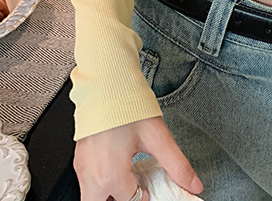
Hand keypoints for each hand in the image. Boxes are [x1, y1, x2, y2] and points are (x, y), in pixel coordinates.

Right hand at [74, 115, 203, 200]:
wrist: (105, 82)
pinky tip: (116, 165)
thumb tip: (193, 184)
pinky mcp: (79, 157)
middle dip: (119, 200)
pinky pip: (86, 182)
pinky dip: (99, 183)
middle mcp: (92, 176)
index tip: (151, 186)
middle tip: (135, 188)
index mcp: (111, 175)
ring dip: (108, 194)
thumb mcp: (157, 136)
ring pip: (91, 197)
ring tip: (126, 177)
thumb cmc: (126, 104)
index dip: (145, 195)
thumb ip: (177, 165)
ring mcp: (82, 167)